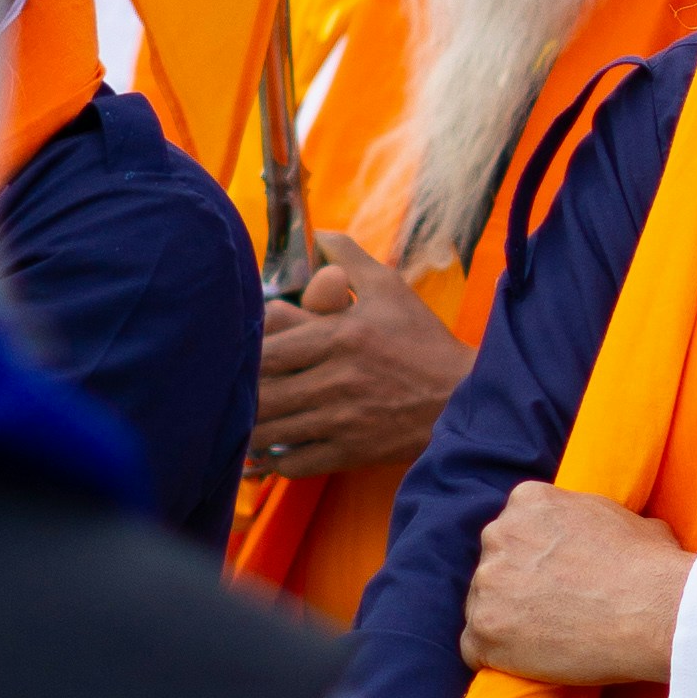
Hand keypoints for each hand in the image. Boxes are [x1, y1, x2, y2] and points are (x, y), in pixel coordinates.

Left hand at [249, 233, 471, 478]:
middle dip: (244, 395)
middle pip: (262, 395)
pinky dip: (278, 459)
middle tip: (235, 390)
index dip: (246, 357)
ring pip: (272, 432)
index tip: (243, 355)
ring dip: (253, 428)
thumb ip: (349, 258)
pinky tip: (277, 446)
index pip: (269, 351)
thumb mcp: (390, 287)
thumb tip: (320, 233)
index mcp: (341, 336)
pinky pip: (295, 463)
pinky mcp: (350, 453)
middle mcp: (336, 380)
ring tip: (249, 419)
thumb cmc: (422, 339)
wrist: (461, 395)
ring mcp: (342, 421)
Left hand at [461, 484, 693, 683]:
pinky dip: (496, 658)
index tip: (555, 578)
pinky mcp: (484, 630)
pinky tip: (528, 661)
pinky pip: (474, 649)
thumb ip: (585, 518)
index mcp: (528, 501)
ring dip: (505, 622)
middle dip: (515, 586)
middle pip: (494, 565)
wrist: (655, 610)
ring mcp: (487, 583)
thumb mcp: (617, 514)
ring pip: (482, 606)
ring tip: (545, 639)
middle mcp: (499, 534)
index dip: (534, 559)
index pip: (514, 531)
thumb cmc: (649, 563)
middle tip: (550, 610)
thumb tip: (599, 532)